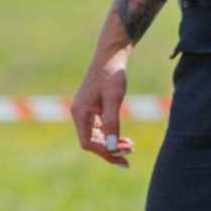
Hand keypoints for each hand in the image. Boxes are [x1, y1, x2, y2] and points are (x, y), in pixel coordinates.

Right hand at [72, 33, 135, 167]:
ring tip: (131, 146)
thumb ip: (112, 123)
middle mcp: (79, 114)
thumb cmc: (112, 74)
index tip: (122, 153)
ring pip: (97, 137)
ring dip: (112, 144)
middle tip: (130, 155)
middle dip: (110, 150)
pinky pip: (100, 129)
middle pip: (92, 143)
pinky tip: (125, 138)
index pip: (88, 143)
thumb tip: (112, 148)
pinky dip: (112, 135)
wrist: (111, 55)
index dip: (104, 151)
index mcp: (79, 113)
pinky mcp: (93, 109)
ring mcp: (85, 112)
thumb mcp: (113, 99)